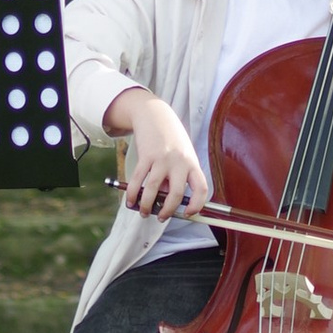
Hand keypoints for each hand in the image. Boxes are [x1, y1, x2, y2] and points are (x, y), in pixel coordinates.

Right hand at [105, 88, 208, 218]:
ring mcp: (162, 158)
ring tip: (143, 212)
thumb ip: (175, 177)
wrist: (155, 115)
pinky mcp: (146, 156)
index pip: (202, 188)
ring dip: (147, 206)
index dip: (197, 204)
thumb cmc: (171, 139)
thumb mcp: (181, 156)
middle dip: (167, 211)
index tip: (188, 213)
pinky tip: (130, 201)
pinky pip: (137, 180)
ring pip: (153, 189)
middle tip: (161, 217)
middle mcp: (180, 161)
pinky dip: (132, 194)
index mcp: (192, 163)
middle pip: (176, 193)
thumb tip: (163, 200)